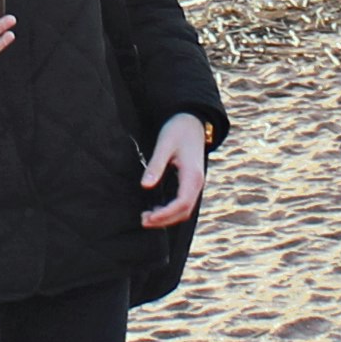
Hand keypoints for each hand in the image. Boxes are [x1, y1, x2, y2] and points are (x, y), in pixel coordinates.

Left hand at [137, 113, 208, 228]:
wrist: (191, 121)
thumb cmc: (177, 130)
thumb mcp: (164, 145)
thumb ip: (155, 166)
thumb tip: (145, 186)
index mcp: (192, 175)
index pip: (182, 203)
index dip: (166, 214)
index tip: (149, 217)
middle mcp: (197, 183)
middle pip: (184, 211)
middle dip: (164, 219)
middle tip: (143, 220)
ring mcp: (195, 184)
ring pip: (185, 210)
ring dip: (167, 217)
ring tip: (146, 218)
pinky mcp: (190, 183)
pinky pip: (183, 203)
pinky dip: (171, 211)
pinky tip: (155, 210)